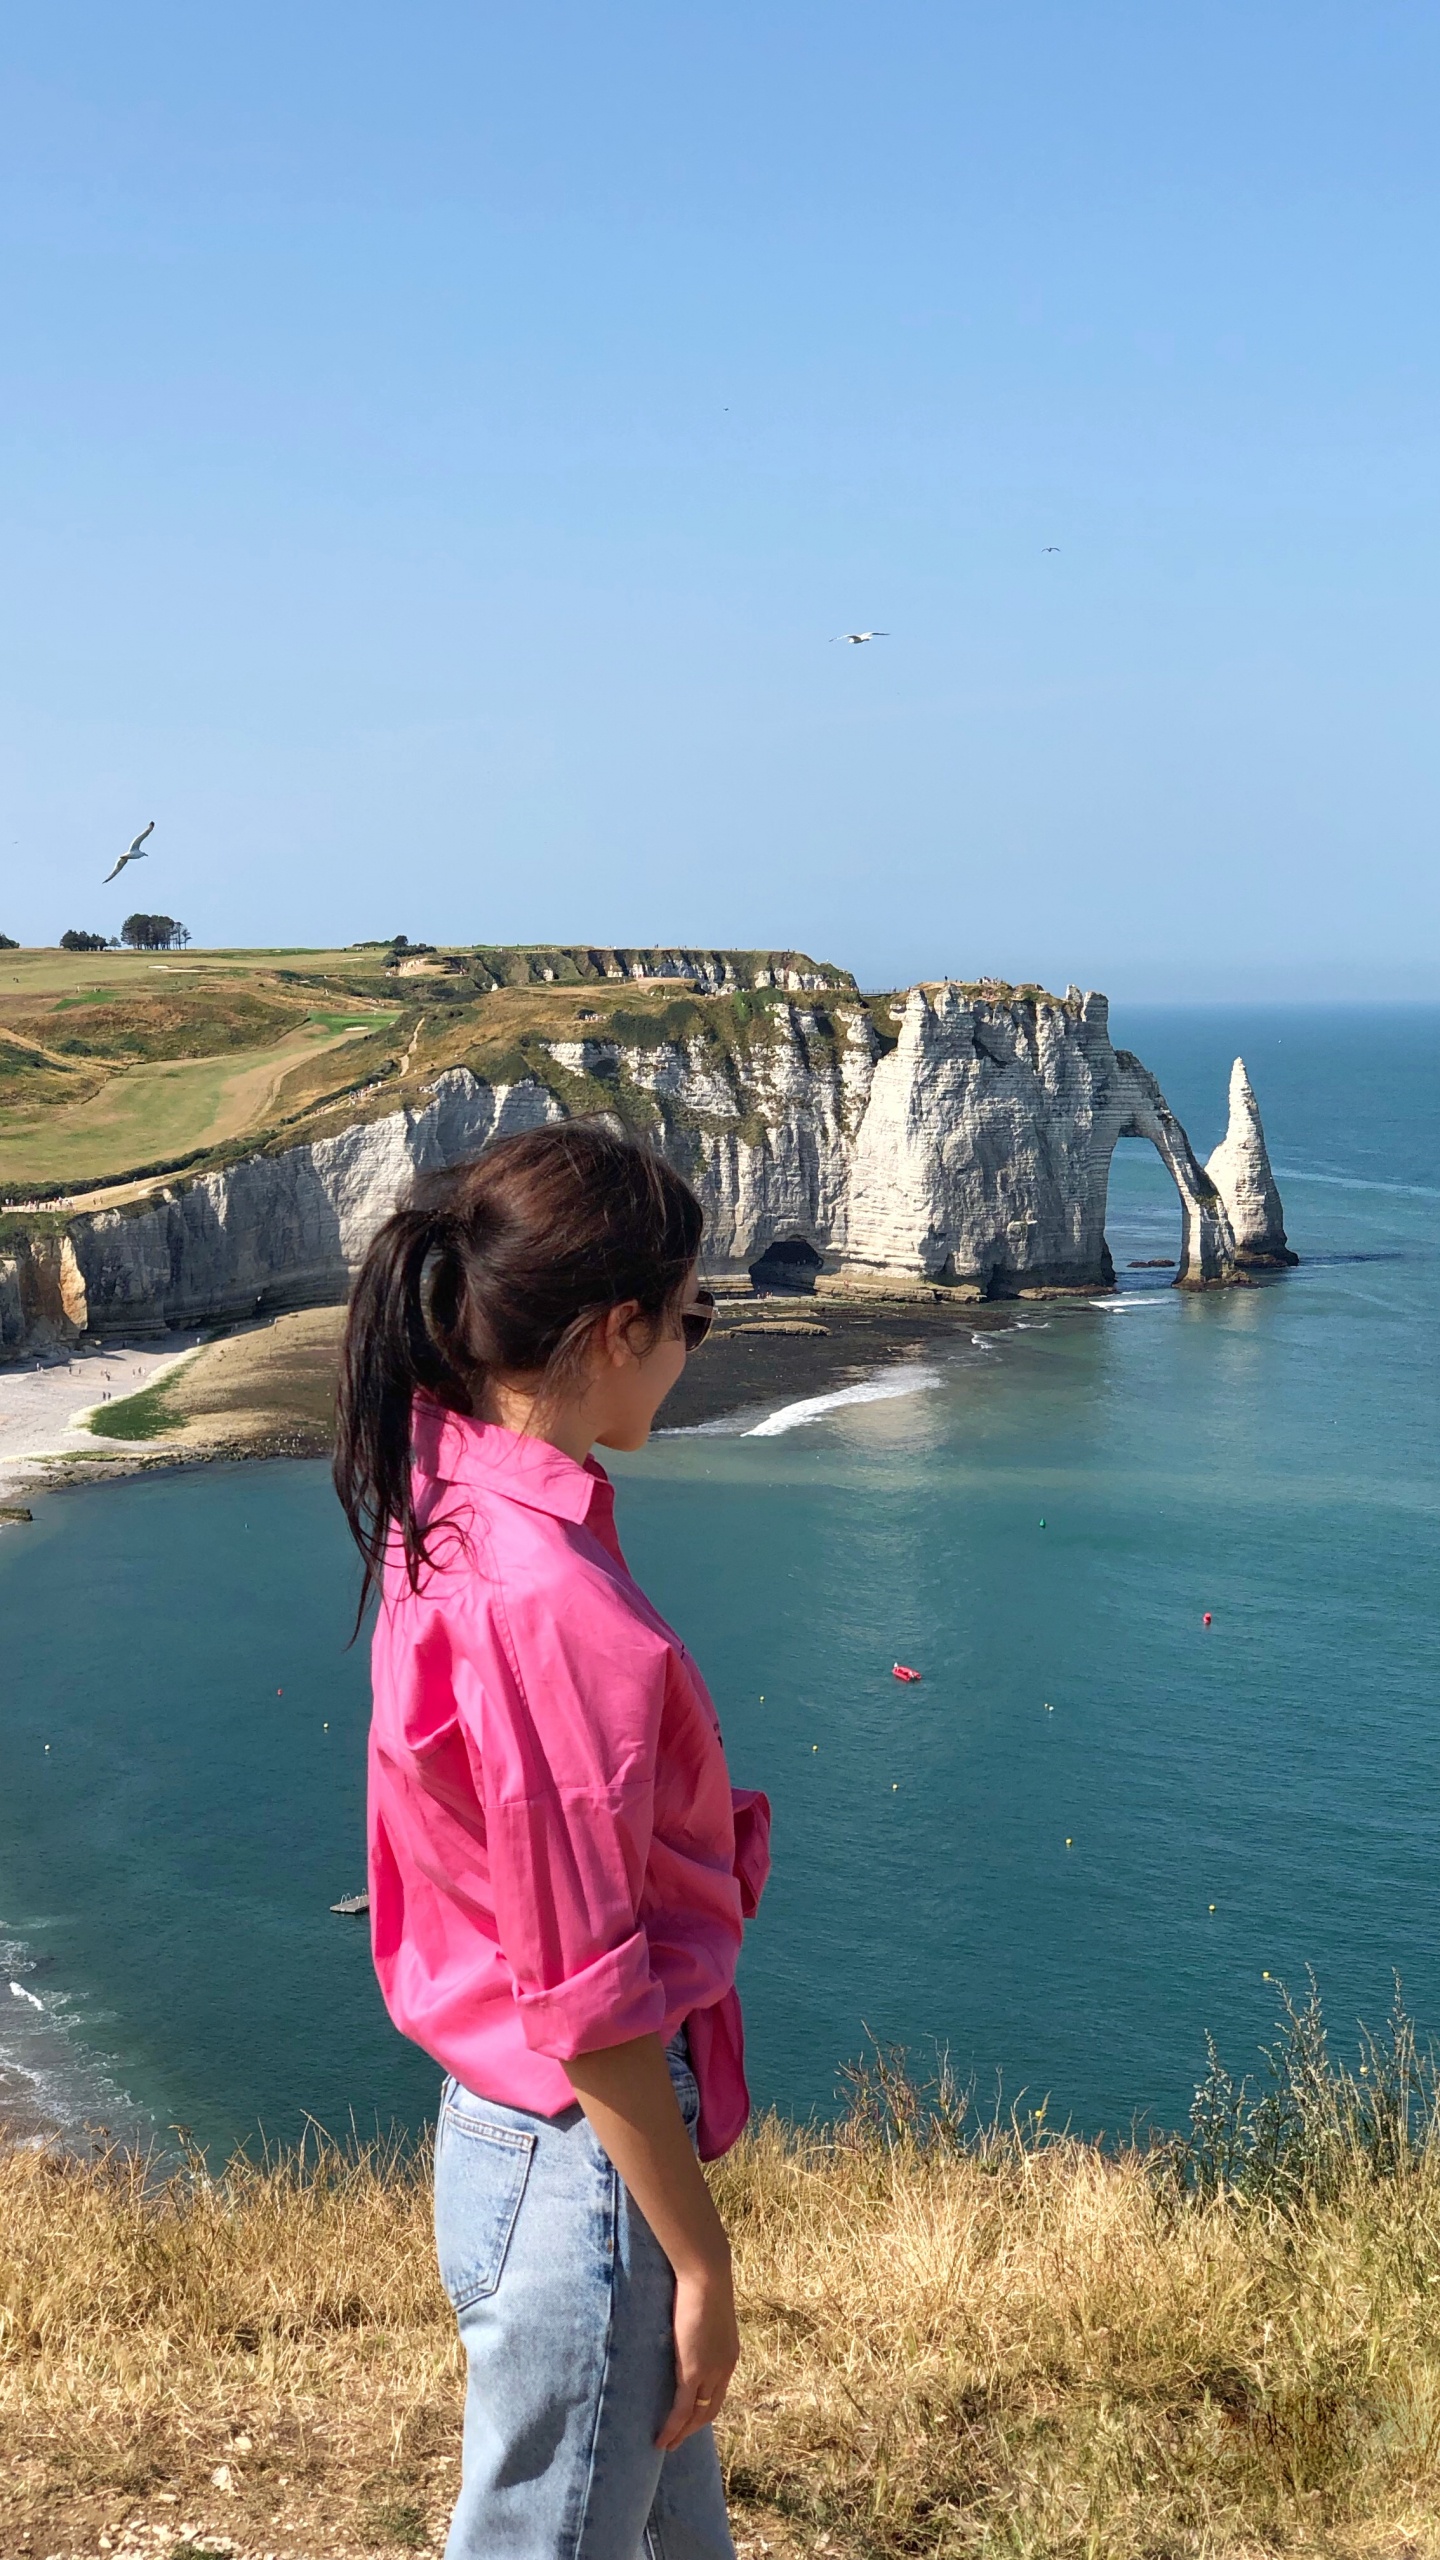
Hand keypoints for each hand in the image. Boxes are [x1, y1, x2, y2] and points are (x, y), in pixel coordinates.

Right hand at [657, 2261, 739, 2449]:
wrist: (706, 2275)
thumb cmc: (702, 2281)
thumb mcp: (705, 2309)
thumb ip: (698, 2325)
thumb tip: (683, 2324)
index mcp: (729, 2354)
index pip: (717, 2391)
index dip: (704, 2408)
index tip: (689, 2418)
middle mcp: (724, 2368)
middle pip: (711, 2409)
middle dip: (693, 2428)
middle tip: (676, 2440)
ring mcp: (710, 2372)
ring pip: (697, 2415)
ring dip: (682, 2434)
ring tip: (666, 2445)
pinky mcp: (693, 2371)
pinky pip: (682, 2409)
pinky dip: (672, 2428)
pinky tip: (661, 2439)